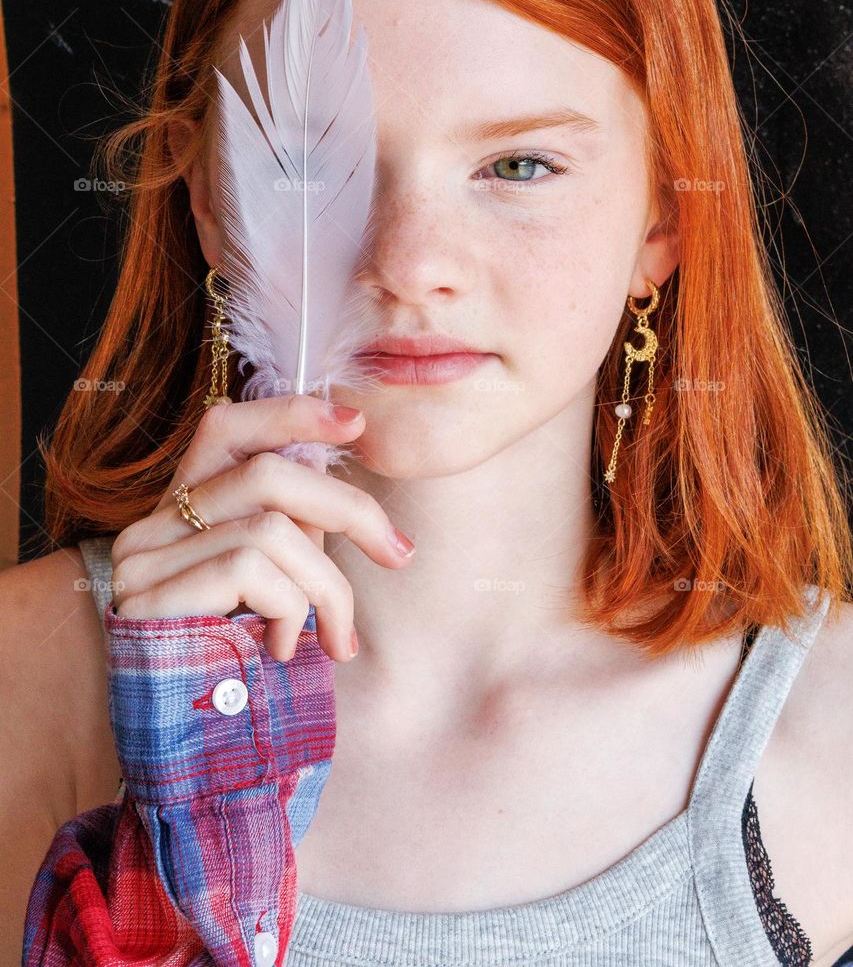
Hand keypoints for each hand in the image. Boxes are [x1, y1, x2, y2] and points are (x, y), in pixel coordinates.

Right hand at [109, 394, 414, 662]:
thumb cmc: (235, 668)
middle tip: (400, 553)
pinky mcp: (150, 598)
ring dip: (328, 585)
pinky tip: (287, 651)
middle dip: (350, 509)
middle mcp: (151, 526)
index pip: (226, 426)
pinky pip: (252, 571)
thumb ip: (290, 533)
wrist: (182, 753)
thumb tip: (350, 505)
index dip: (291, 414)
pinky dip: (292, 609)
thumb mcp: (267, 587)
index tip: (356, 424)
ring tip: (337, 638)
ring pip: (272, 528)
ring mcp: (144, 561)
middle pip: (266, 472)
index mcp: (179, 511)